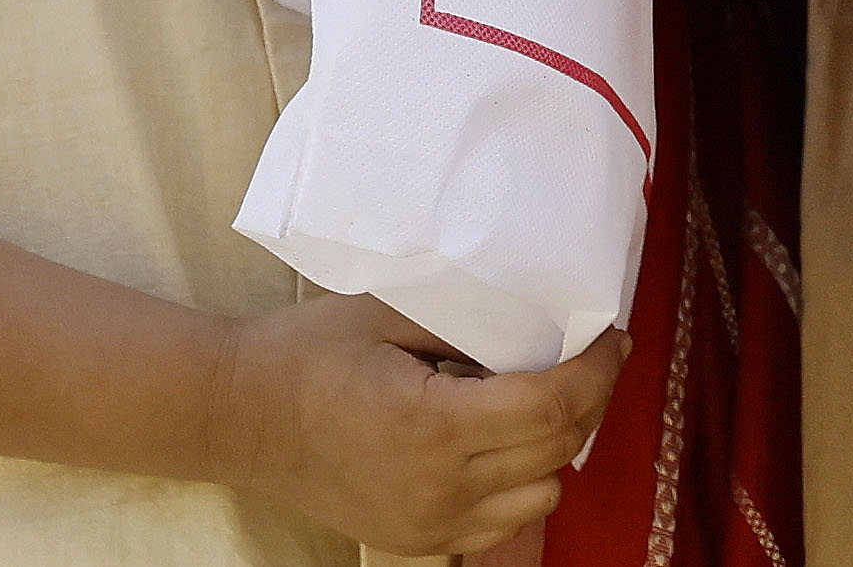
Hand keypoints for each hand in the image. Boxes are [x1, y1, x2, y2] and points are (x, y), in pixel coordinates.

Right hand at [194, 291, 621, 553]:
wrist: (238, 416)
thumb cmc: (306, 352)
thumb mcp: (387, 314)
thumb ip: (465, 321)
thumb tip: (539, 318)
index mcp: (434, 422)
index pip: (553, 404)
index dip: (598, 369)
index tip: (613, 336)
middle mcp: (441, 485)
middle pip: (559, 450)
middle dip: (589, 400)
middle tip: (589, 358)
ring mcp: (431, 522)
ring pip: (542, 496)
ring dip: (555, 448)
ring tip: (537, 401)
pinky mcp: (418, 539)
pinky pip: (501, 524)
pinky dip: (519, 485)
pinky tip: (498, 444)